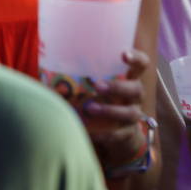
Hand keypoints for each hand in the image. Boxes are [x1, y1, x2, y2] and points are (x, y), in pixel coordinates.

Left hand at [82, 48, 149, 167]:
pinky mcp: (127, 134)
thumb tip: (48, 63)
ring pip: (130, 112)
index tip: (123, 54)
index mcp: (130, 78)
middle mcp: (135, 96)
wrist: (119, 132)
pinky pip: (119, 135)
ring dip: (110, 110)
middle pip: (136, 88)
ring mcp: (133, 115)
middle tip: (97, 85)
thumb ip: (82, 74)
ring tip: (89, 108)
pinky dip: (105, 135)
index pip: (142, 63)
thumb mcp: (98, 84)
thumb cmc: (103, 98)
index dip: (136, 58)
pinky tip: (90, 133)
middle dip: (118, 87)